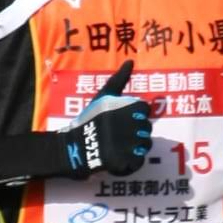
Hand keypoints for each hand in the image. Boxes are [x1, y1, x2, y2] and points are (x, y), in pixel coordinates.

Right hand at [62, 58, 155, 175]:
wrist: (75, 145)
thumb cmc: (91, 118)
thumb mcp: (104, 95)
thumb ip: (119, 79)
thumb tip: (131, 61)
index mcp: (128, 107)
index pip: (145, 110)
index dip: (135, 114)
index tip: (122, 118)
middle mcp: (131, 124)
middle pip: (147, 128)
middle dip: (135, 131)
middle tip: (118, 133)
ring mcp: (129, 144)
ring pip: (145, 145)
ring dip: (135, 146)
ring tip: (118, 145)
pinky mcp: (125, 161)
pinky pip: (139, 161)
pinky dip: (131, 161)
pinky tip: (119, 156)